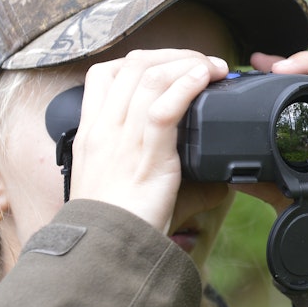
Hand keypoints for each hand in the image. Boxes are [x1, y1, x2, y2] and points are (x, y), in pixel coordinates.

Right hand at [68, 50, 228, 231]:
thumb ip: (158, 171)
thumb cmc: (114, 223)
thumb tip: (215, 181)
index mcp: (92, 132)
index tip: (171, 66)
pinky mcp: (146, 156)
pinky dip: (188, 85)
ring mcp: (122, 140)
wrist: (104, 250)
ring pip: (150, 77)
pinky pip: (164, 108)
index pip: (105, 74)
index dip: (141, 60)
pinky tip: (205, 80)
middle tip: (203, 64)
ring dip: (187, 64)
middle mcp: (104, 129)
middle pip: (133, 65)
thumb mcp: (124, 187)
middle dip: (173, 56)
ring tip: (213, 69)